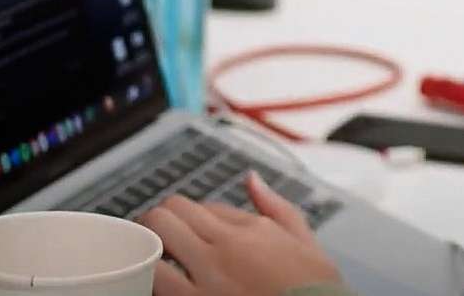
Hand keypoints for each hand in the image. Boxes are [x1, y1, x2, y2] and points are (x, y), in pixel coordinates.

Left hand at [139, 172, 341, 294]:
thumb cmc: (315, 292)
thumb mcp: (307, 243)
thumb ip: (277, 207)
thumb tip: (252, 178)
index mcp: (254, 228)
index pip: (205, 206)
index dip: (195, 220)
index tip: (194, 235)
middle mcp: (227, 245)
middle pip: (172, 210)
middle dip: (162, 220)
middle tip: (162, 239)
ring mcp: (209, 274)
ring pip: (157, 233)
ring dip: (150, 242)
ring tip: (154, 258)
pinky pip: (154, 276)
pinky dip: (148, 273)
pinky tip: (155, 281)